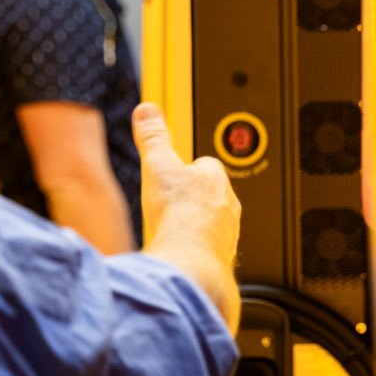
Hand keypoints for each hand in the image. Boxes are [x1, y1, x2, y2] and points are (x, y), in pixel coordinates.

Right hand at [134, 103, 240, 332]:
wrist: (190, 264)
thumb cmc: (180, 216)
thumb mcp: (158, 165)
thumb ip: (153, 137)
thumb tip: (147, 111)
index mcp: (215, 178)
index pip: (205, 165)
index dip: (187, 168)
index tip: (174, 173)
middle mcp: (228, 206)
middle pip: (211, 195)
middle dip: (193, 198)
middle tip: (170, 204)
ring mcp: (228, 234)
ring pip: (214, 223)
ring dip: (196, 225)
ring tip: (173, 230)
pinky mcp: (221, 259)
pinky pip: (211, 250)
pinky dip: (197, 250)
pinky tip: (179, 253)